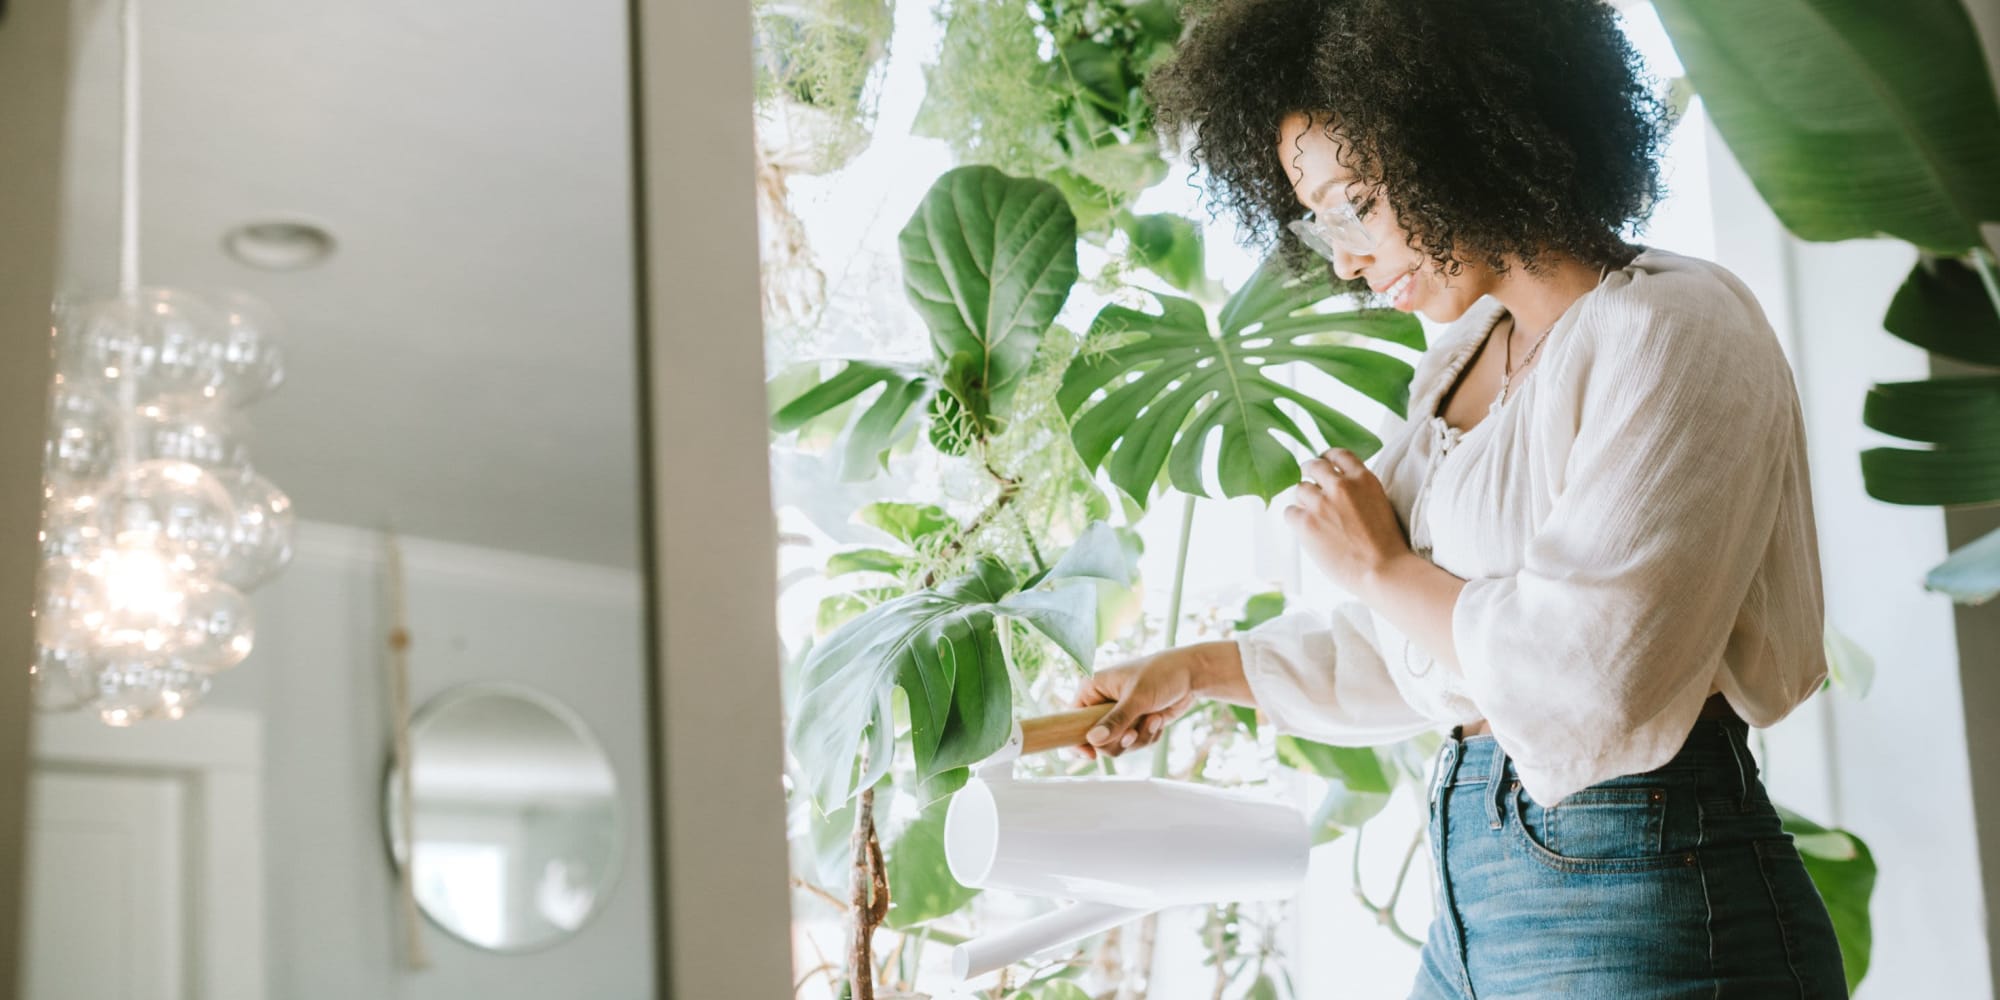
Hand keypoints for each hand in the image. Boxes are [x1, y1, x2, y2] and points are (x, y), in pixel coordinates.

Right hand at [1071, 647, 1202, 758]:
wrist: (1191, 674)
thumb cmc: (1161, 674)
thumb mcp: (1138, 698)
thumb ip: (1116, 720)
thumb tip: (1093, 740)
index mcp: (1092, 689)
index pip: (1072, 719)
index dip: (1078, 740)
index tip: (1091, 755)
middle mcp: (1102, 703)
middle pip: (1098, 740)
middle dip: (1120, 740)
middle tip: (1133, 732)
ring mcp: (1119, 715)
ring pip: (1119, 745)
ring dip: (1139, 737)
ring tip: (1153, 718)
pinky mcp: (1135, 723)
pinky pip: (1135, 744)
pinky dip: (1149, 736)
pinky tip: (1158, 719)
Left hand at [1287, 448, 1411, 598]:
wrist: (1382, 570)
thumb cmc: (1385, 547)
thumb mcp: (1380, 504)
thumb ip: (1359, 492)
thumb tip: (1337, 490)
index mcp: (1363, 479)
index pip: (1339, 454)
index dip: (1328, 458)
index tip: (1324, 463)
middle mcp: (1341, 485)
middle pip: (1314, 466)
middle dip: (1310, 473)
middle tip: (1309, 486)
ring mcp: (1321, 502)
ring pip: (1300, 489)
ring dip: (1304, 501)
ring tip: (1312, 516)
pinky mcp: (1306, 522)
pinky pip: (1290, 512)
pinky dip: (1295, 519)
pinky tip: (1305, 530)